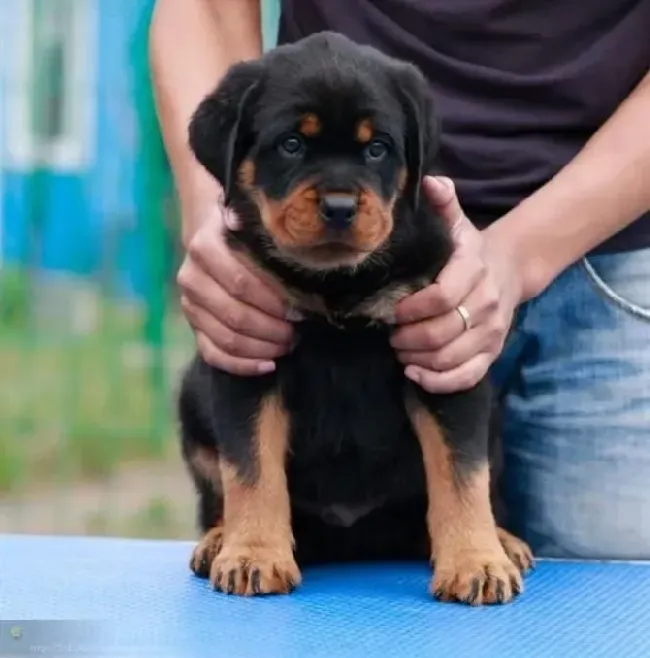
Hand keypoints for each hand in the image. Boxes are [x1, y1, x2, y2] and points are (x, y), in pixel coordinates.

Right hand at [178, 206, 294, 375]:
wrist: (214, 239)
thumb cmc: (244, 234)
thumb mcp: (253, 226)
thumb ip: (267, 238)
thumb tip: (293, 253)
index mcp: (204, 248)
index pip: (241, 284)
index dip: (273, 302)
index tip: (300, 308)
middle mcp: (191, 278)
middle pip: (235, 315)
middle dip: (272, 328)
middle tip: (297, 331)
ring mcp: (189, 306)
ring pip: (226, 338)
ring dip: (262, 347)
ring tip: (288, 344)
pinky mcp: (193, 327)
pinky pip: (213, 355)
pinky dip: (242, 365)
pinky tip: (269, 365)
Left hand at [390, 176, 523, 393]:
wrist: (509, 270)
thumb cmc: (469, 251)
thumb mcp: (456, 224)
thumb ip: (443, 204)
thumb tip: (428, 181)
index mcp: (473, 270)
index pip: (441, 297)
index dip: (411, 309)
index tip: (391, 311)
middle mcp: (486, 303)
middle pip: (442, 333)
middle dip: (407, 338)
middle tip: (389, 335)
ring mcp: (491, 332)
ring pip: (451, 357)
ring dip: (418, 360)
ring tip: (399, 351)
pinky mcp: (492, 352)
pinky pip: (468, 376)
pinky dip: (439, 382)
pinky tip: (415, 375)